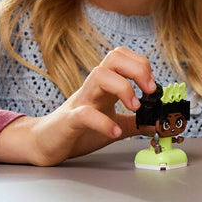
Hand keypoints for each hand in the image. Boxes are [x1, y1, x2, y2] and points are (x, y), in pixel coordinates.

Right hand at [0, 48, 153, 165]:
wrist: (43, 144)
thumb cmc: (78, 130)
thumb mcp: (113, 124)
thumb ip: (135, 123)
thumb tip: (158, 122)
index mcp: (103, 86)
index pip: (122, 57)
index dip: (141, 64)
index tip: (152, 86)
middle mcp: (92, 88)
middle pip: (113, 58)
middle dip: (137, 68)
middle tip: (149, 90)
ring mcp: (80, 102)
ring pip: (98, 76)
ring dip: (123, 87)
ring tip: (135, 106)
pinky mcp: (69, 121)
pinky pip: (84, 114)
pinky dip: (103, 122)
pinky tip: (115, 130)